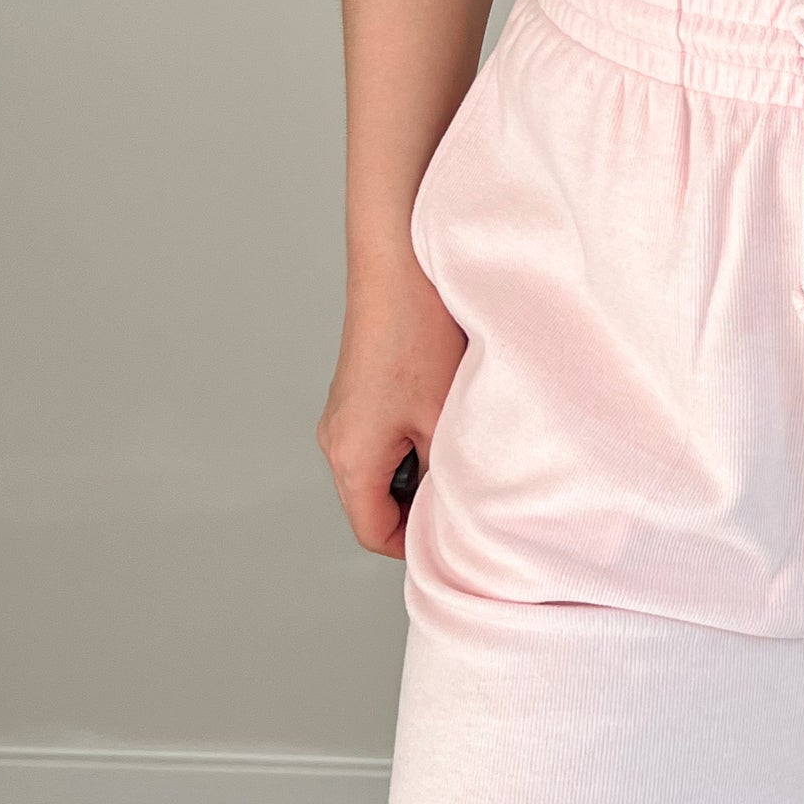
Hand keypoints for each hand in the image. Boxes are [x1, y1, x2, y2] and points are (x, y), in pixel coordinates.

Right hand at [317, 255, 466, 558]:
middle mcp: (336, 439)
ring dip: (422, 463)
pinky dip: (415, 434)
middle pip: (376, 503)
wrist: (398, 262)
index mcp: (350, 457)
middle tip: (468, 483)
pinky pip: (384, 435)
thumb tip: (458, 509)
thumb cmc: (418, 333)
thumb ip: (446, 475)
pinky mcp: (358, 390)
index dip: (419, 542)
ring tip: (459, 436)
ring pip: (383, 467)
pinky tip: (447, 407)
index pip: (376, 534)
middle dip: (422, 501)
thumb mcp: (445, 417)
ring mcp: (343, 413)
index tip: (459, 530)